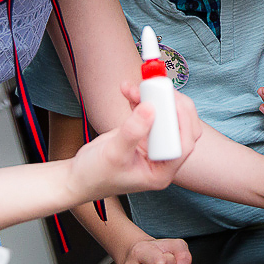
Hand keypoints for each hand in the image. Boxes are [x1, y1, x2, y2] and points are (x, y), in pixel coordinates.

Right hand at [68, 88, 200, 200]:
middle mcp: (161, 157)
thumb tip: (151, 108)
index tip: (170, 101)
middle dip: (170, 104)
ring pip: (165, 116)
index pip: (184, 145)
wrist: (79, 176)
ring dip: (154, 98)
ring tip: (137, 86)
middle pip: (180, 126)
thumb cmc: (95, 175)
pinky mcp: (143, 133)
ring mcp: (153, 144)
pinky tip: (129, 91)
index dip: (182, 121)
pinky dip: (141, 99)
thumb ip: (133, 132)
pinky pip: (149, 112)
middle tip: (159, 88)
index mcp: (162, 171)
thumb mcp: (114, 154)